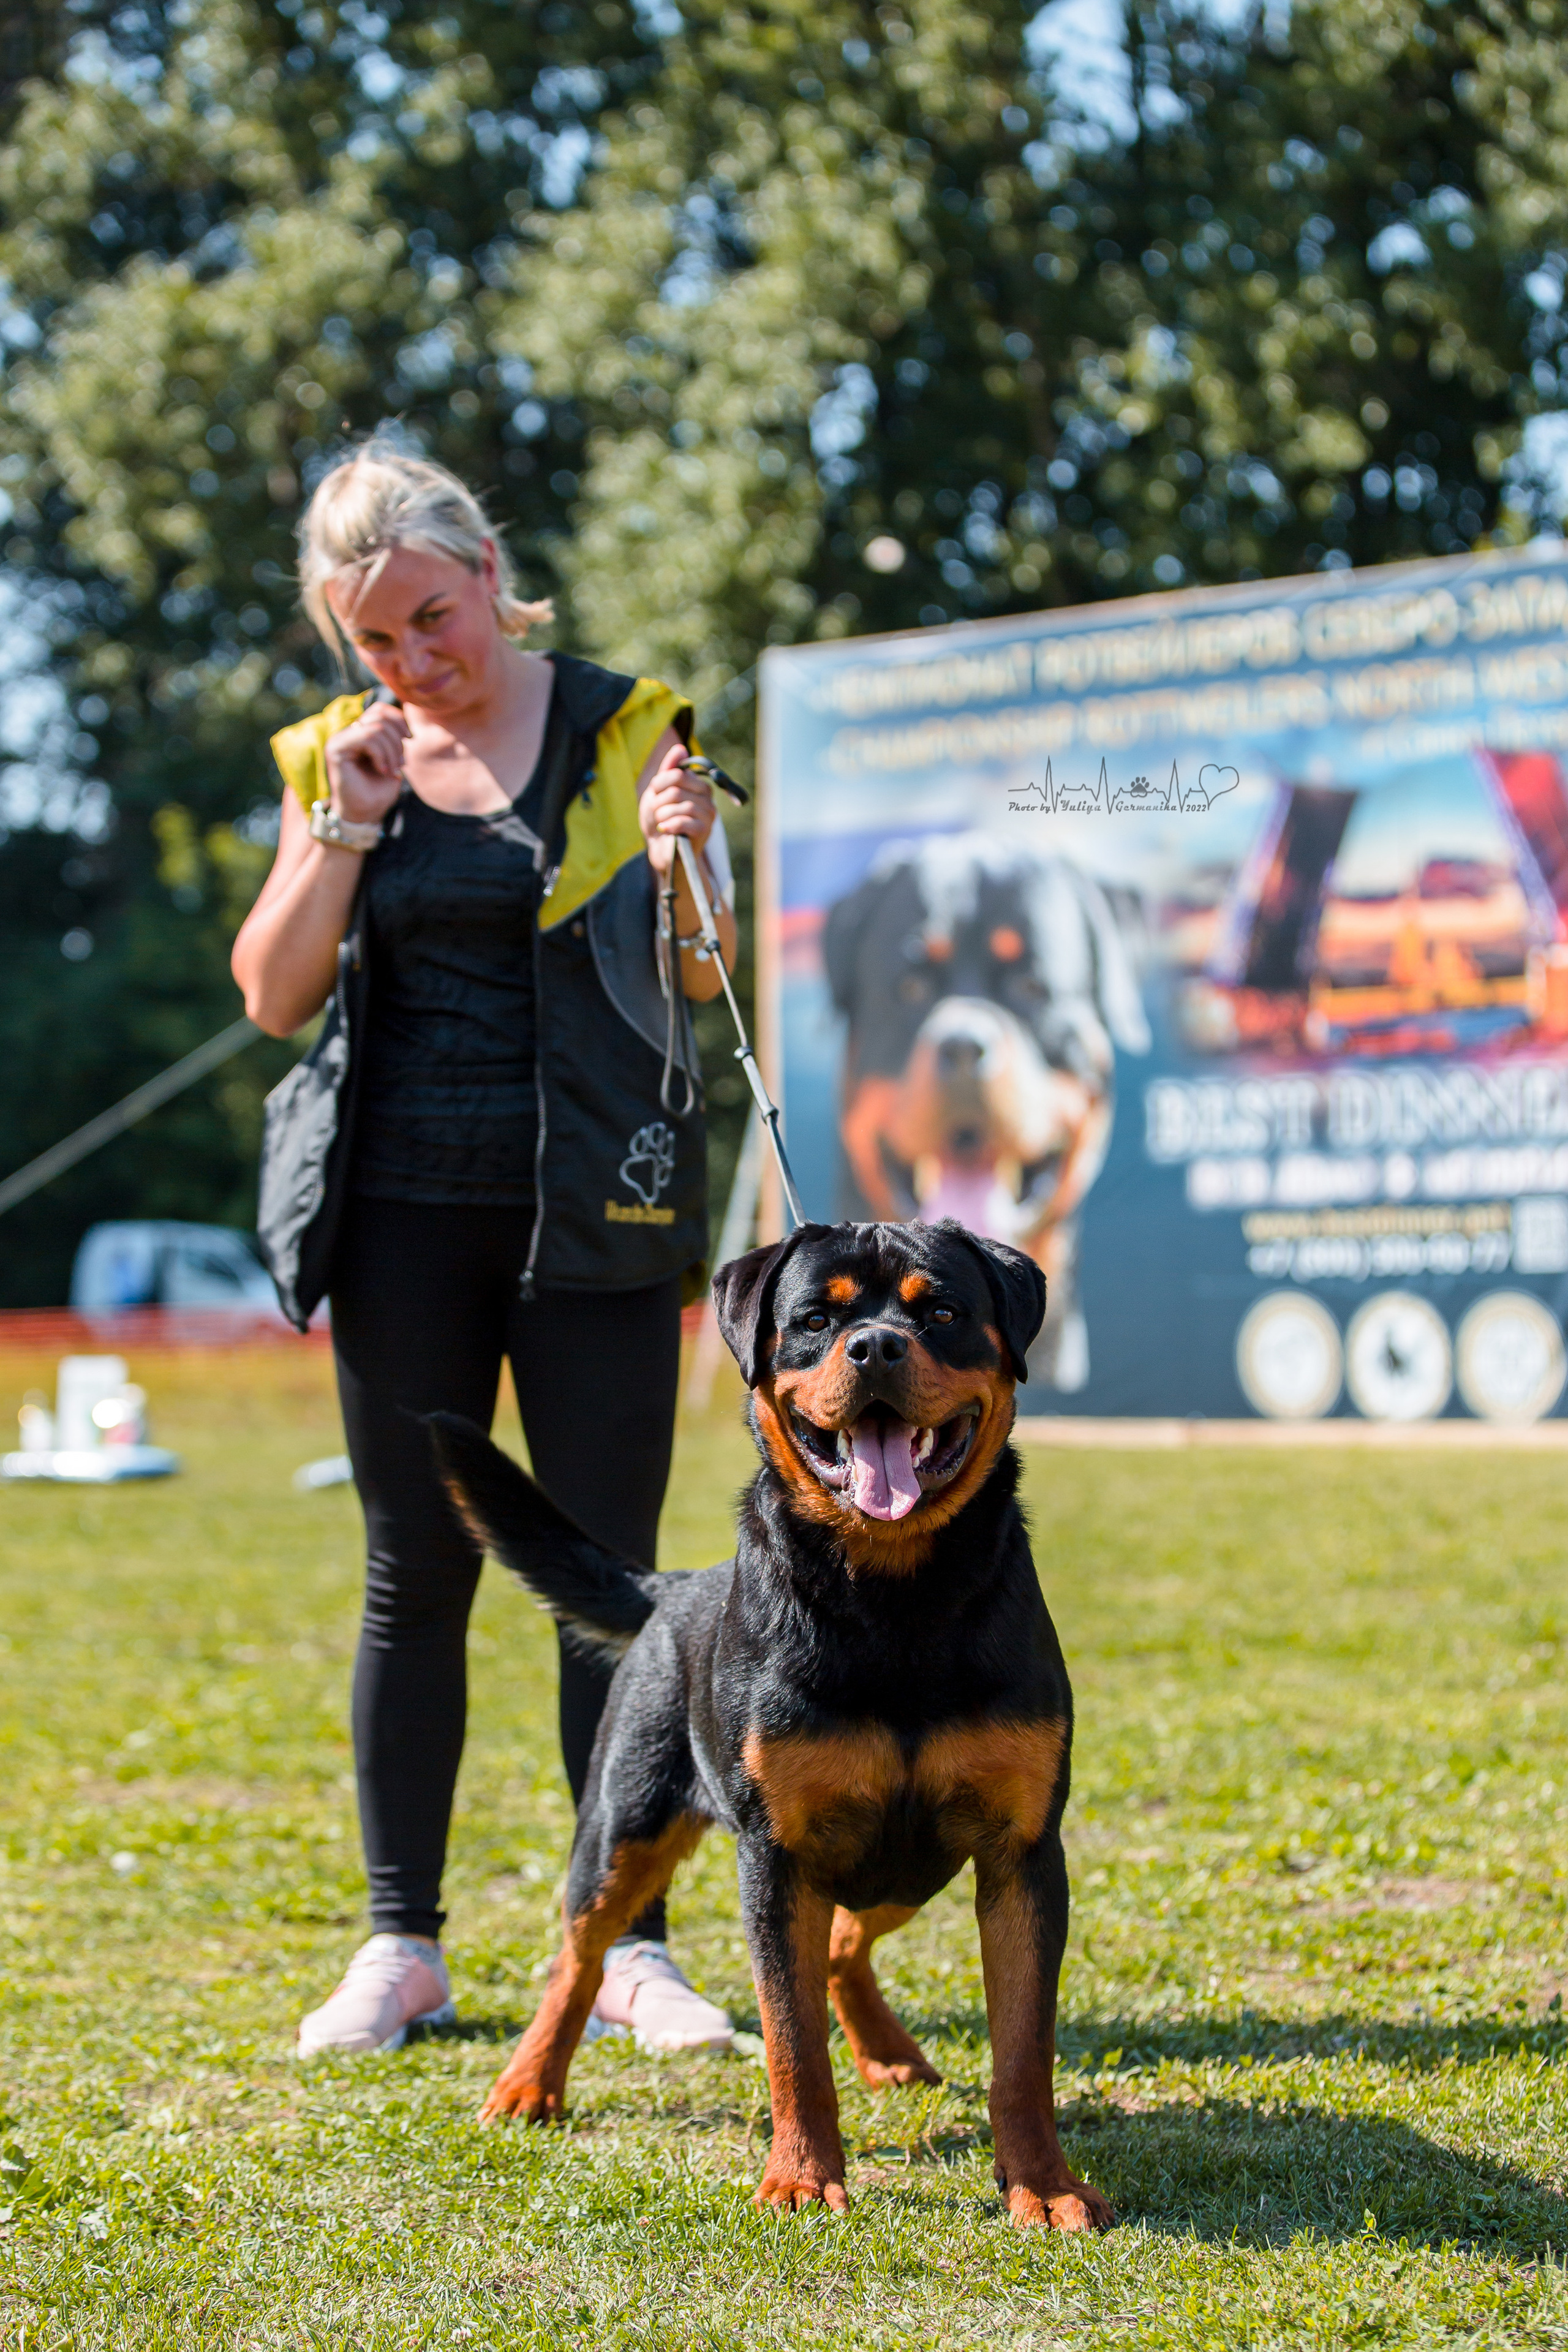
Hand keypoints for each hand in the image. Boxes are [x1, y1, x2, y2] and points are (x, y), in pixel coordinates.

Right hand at [323, 704, 409, 825]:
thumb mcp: (393, 758)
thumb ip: (394, 736)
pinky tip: (382, 770)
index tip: (410, 740)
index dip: (399, 720)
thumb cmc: (378, 790)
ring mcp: (340, 739)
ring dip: (392, 751)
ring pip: (376, 727)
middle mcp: (348, 732)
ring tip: (393, 770)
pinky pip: (367, 737)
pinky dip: (381, 754)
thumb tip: (404, 715)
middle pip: (380, 715)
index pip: (380, 710)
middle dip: (398, 740)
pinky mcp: (336, 748)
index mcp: (360, 732)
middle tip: (401, 763)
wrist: (364, 814)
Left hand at [639, 748, 714, 881]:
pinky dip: (669, 825)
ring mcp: (708, 816)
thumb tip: (680, 748)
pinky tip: (664, 830)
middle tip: (656, 814)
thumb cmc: (660, 821)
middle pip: (677, 789)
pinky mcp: (704, 832)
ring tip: (660, 823)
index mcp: (698, 786)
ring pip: (680, 805)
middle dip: (658, 802)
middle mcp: (708, 799)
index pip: (677, 774)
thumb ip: (669, 771)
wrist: (662, 851)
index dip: (659, 784)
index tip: (654, 794)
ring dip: (662, 815)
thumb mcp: (658, 793)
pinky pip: (684, 821)